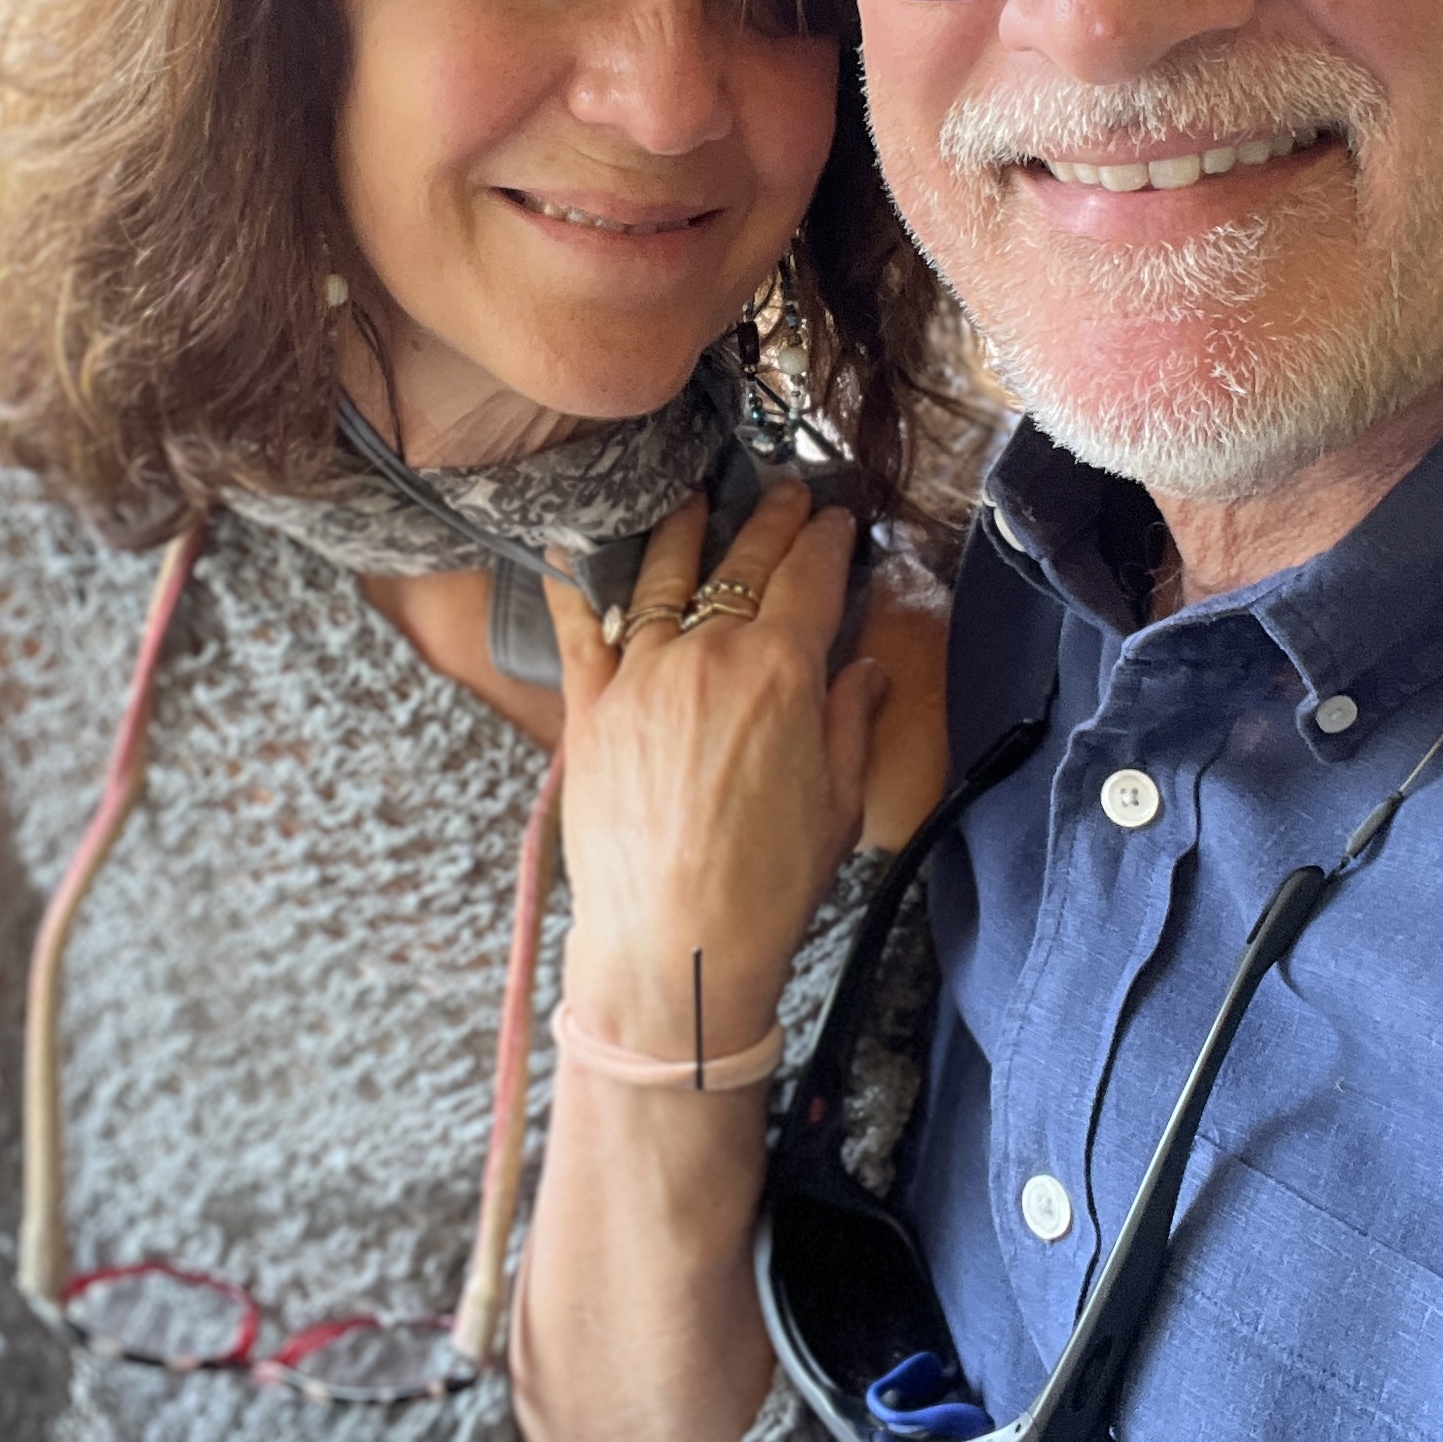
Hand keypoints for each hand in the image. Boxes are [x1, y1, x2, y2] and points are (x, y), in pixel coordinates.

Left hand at [546, 483, 886, 1065]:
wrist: (674, 948)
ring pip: (661, 573)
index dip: (827, 538)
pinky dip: (579, 577)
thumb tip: (863, 671)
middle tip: (783, 494)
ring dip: (685, 527)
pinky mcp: (588, 706)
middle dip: (769, 518)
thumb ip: (850, 722)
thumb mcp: (839, 804)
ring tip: (697, 499)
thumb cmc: (768, 888)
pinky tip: (578, 542)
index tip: (835, 518)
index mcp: (783, 672)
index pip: (810, 575)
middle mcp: (708, 654)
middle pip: (742, 561)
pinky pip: (579, 623)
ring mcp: (640, 674)